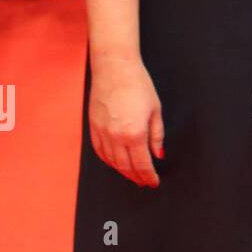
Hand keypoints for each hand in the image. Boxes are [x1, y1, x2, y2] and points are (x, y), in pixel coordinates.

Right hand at [88, 53, 163, 187]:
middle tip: (144, 182)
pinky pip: (100, 151)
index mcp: (135, 133)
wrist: (115, 69)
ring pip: (112, 161)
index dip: (149, 176)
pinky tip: (115, 163)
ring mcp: (102, 133)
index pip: (142, 164)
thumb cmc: (138, 85)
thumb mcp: (155, 110)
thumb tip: (158, 154)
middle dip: (136, 177)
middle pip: (126, 166)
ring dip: (123, 171)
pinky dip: (108, 161)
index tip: (153, 182)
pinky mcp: (93, 127)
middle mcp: (116, 137)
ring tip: (132, 175)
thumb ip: (157, 135)